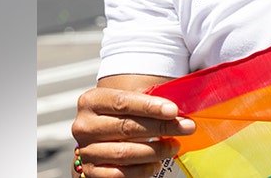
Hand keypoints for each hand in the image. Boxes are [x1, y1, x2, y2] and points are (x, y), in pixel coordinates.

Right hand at [71, 87, 195, 177]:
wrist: (102, 136)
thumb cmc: (122, 114)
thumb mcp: (130, 101)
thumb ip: (148, 102)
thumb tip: (178, 110)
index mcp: (91, 101)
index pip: (122, 102)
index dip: (149, 106)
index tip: (174, 110)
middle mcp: (84, 125)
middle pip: (127, 127)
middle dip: (161, 128)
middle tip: (187, 127)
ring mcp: (86, 150)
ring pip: (124, 152)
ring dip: (155, 151)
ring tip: (175, 146)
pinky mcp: (91, 172)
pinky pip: (119, 174)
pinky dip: (141, 170)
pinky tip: (156, 164)